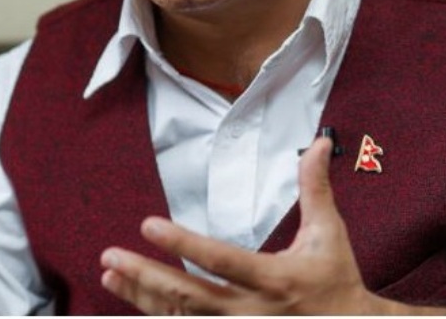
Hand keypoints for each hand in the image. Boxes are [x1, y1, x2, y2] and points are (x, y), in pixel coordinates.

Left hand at [99, 136, 390, 314]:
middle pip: (188, 295)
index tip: (148, 226)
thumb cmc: (335, 280)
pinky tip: (134, 299)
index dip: (182, 243)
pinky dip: (158, 315)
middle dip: (145, 276)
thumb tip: (319, 143)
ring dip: (142, 296)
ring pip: (181, 316)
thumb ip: (315, 187)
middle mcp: (251, 311)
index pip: (219, 260)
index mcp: (273, 279)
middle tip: (110, 257)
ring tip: (110, 276)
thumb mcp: (328, 233)